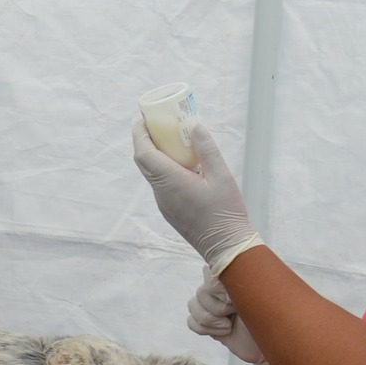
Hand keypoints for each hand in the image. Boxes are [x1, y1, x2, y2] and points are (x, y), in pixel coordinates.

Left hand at [130, 118, 264, 275]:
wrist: (225, 246)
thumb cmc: (225, 211)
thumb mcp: (221, 175)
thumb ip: (206, 148)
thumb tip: (194, 125)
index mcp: (170, 181)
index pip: (144, 153)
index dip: (139, 133)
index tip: (143, 118)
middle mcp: (161, 192)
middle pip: (143, 162)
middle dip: (145, 139)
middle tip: (156, 123)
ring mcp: (163, 202)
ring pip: (151, 173)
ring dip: (155, 154)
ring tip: (169, 138)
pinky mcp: (169, 209)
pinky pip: (160, 183)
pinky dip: (164, 167)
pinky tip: (181, 161)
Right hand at [187, 273, 269, 364]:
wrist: (272, 345)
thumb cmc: (271, 319)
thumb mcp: (262, 297)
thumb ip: (243, 282)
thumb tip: (218, 277)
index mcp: (235, 276)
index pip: (210, 271)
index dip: (218, 288)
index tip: (233, 299)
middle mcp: (221, 287)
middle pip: (201, 292)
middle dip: (218, 307)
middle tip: (236, 312)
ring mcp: (212, 304)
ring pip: (193, 305)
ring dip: (211, 320)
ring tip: (229, 325)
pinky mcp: (208, 323)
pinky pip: (191, 321)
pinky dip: (205, 329)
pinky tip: (223, 331)